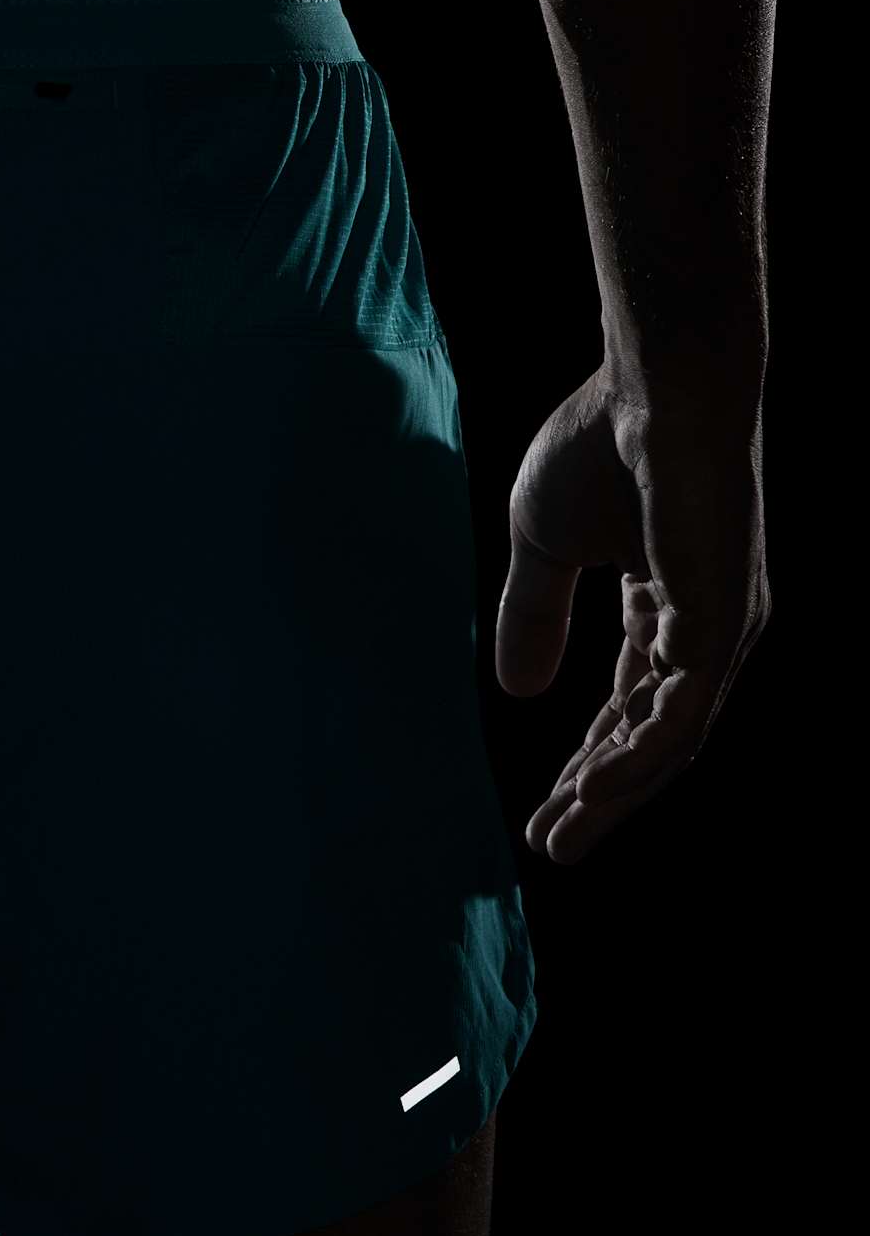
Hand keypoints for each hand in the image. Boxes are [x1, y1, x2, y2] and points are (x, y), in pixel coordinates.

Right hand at [494, 367, 770, 863]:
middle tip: (552, 845)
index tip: (540, 810)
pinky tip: (598, 792)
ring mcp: (720, 630)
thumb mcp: (543, 546)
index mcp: (665, 605)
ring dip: (615, 794)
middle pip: (648, 735)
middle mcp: (704, 628)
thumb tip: (513, 692)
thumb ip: (532, 615)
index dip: (584, 758)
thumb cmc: (601, 447)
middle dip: (598, 794)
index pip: (625, 703)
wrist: (654, 390)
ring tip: (565, 839)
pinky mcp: (722, 625)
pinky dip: (639, 759)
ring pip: (669, 740)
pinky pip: (683, 716)